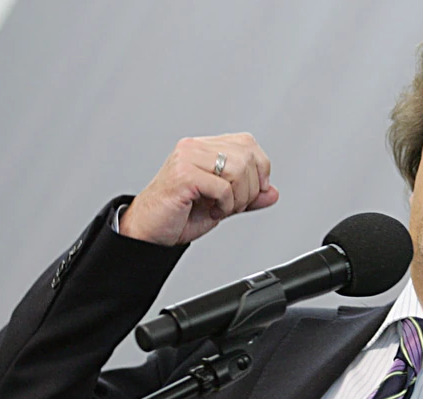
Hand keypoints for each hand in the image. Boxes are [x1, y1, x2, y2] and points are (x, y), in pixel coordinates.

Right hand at [119, 133, 278, 244]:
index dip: (260, 169)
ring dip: (238, 198)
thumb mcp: (224, 204)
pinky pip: (223, 187)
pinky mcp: (183, 175)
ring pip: (238, 170)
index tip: (253, 192)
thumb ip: (248, 197)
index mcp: (204, 148)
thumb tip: (273, 192)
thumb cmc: (180, 215)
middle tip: (233, 205)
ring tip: (220, 209)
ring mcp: (187, 158)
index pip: (247, 143)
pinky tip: (211, 212)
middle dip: (250, 188)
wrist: (149, 231)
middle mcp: (195, 148)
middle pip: (247, 156)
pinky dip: (225, 205)